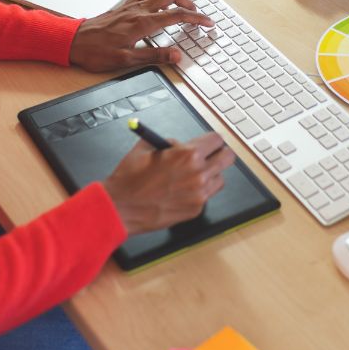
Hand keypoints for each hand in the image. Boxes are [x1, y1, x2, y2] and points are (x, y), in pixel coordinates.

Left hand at [69, 0, 212, 71]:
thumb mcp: (126, 60)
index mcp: (142, 23)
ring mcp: (131, 5)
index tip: (208, 22)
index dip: (196, 18)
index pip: (176, 16)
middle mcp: (138, 10)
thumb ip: (154, 57)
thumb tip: (176, 56)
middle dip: (189, 2)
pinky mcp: (124, 5)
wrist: (73, 41)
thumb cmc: (96, 52)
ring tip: (184, 3)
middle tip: (198, 14)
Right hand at [103, 132, 235, 234]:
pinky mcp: (195, 210)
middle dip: (219, 154)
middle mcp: (198, 174)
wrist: (121, 207)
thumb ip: (168, 143)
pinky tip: (181, 191)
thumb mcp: (146, 148)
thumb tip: (178, 144)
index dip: (211, 140)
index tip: (208, 143)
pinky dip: (198, 192)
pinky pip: (206, 196)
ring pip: (220, 178)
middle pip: (227, 158)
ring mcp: (199, 194)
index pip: (217, 140)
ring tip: (192, 175)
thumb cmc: (130, 179)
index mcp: (188, 154)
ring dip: (210, 174)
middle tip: (209, 156)